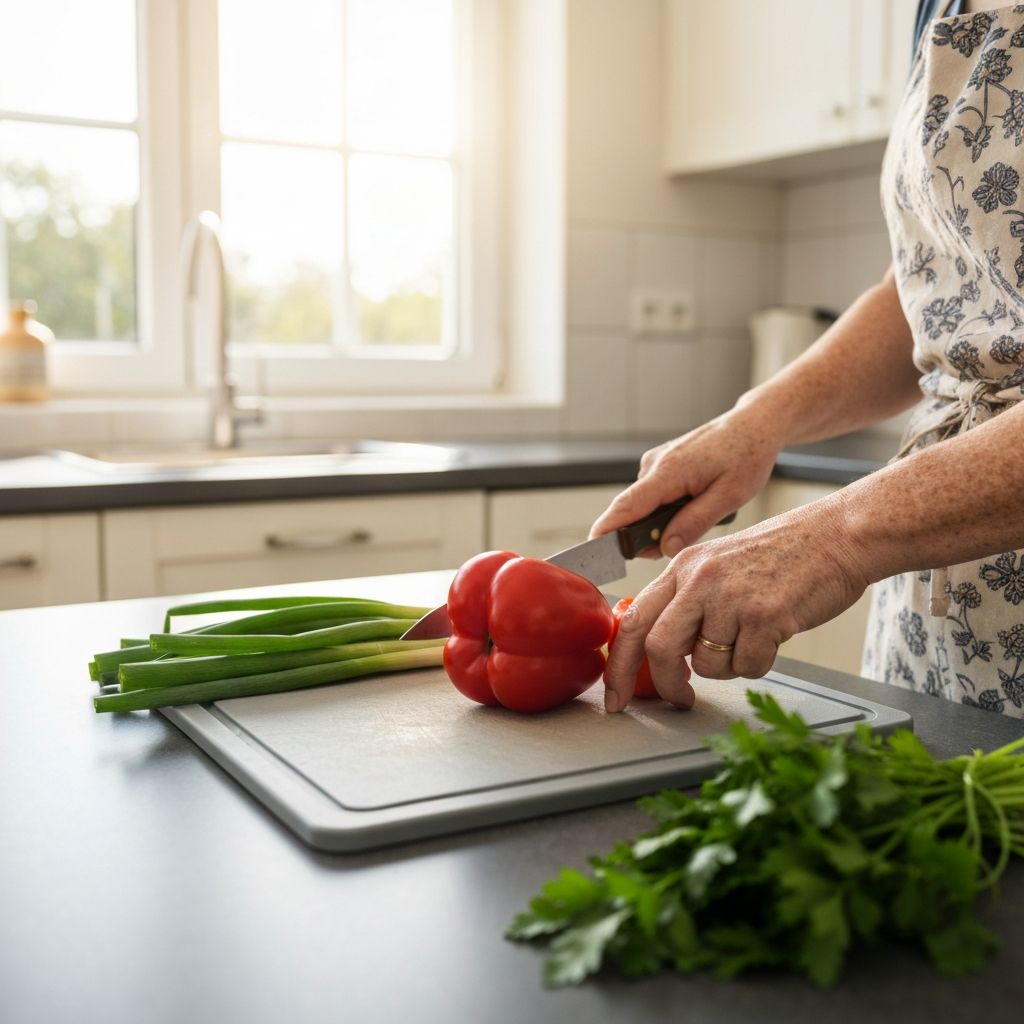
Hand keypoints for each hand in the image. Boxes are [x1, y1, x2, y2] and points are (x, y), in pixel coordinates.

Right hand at [589, 407, 783, 558]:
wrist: (753, 425)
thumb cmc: (746, 456)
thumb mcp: (729, 497)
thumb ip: (694, 523)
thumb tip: (665, 548)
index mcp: (669, 472)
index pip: (627, 506)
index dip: (607, 530)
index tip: (592, 551)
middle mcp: (654, 465)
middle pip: (632, 511)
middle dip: (645, 536)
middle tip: (675, 546)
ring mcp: (656, 462)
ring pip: (644, 505)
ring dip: (661, 521)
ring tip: (699, 513)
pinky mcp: (661, 463)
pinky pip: (653, 495)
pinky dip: (666, 507)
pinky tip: (693, 503)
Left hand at [602, 499, 869, 710]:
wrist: (838, 535)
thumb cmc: (784, 554)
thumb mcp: (719, 563)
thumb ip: (687, 599)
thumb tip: (662, 651)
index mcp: (682, 566)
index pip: (632, 621)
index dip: (618, 666)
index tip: (615, 695)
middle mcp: (699, 579)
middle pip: (658, 647)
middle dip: (667, 683)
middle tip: (680, 698)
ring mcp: (731, 596)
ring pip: (708, 664)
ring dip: (728, 666)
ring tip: (752, 636)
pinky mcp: (764, 615)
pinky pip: (748, 665)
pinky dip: (760, 663)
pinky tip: (775, 635)